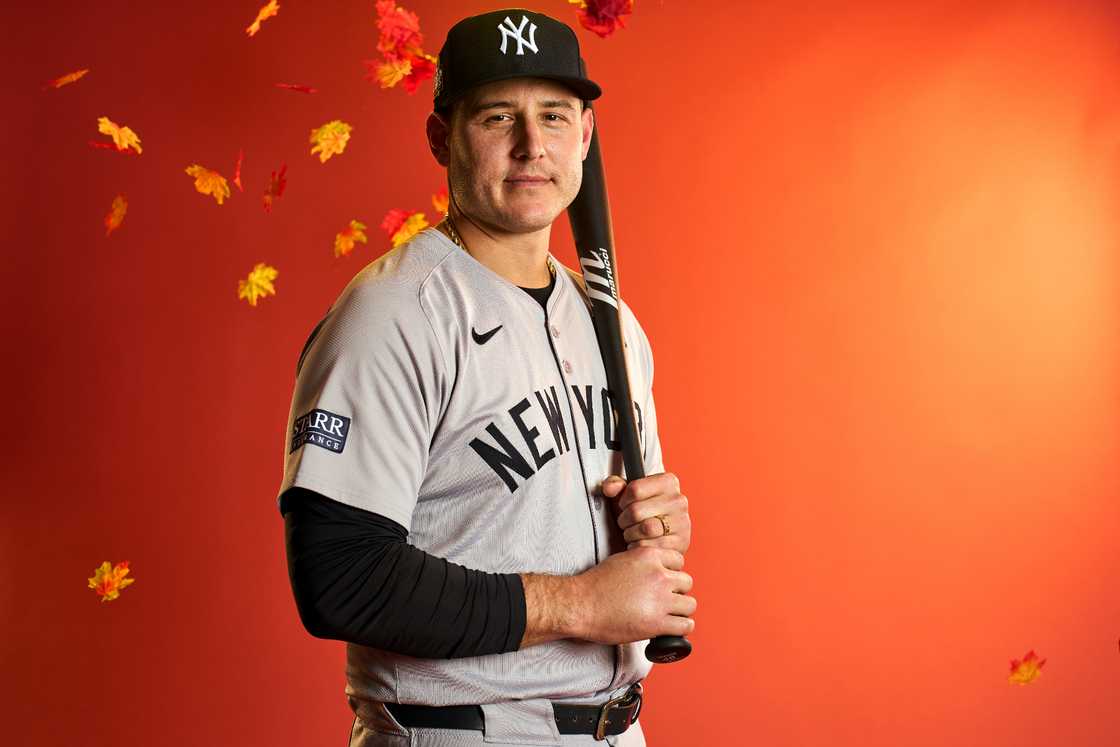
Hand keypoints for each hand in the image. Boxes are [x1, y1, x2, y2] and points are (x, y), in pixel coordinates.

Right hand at [572, 546, 695, 644]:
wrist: (581, 605)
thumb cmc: (595, 585)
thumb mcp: (622, 560)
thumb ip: (643, 563)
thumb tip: (656, 572)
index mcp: (649, 556)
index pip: (679, 560)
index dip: (672, 572)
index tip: (665, 582)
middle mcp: (659, 575)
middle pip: (686, 582)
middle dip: (677, 591)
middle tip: (664, 600)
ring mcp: (660, 599)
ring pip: (690, 605)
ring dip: (680, 611)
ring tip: (668, 615)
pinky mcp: (657, 623)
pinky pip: (685, 625)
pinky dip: (680, 628)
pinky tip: (670, 629)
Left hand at [601, 472, 690, 553]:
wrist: (660, 536)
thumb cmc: (640, 512)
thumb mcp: (627, 494)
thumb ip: (614, 485)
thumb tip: (609, 488)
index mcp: (668, 482)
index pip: (635, 489)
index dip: (623, 500)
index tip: (625, 505)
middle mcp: (679, 500)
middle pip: (636, 511)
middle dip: (624, 520)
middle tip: (627, 523)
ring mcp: (682, 523)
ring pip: (645, 529)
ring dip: (631, 534)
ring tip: (633, 533)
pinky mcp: (680, 544)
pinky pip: (650, 547)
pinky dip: (638, 547)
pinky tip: (640, 543)